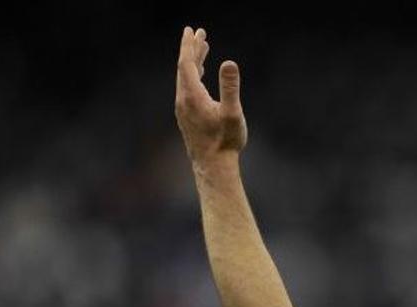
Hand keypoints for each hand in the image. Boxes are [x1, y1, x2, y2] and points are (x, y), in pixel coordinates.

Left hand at [175, 27, 247, 163]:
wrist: (213, 166)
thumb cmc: (225, 141)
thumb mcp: (232, 113)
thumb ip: (230, 87)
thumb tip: (229, 63)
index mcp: (192, 96)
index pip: (186, 63)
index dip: (190, 45)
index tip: (193, 30)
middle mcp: (183, 100)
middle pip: (184, 67)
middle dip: (191, 49)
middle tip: (198, 32)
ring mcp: (183, 108)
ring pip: (185, 78)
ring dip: (193, 61)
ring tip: (202, 48)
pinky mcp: (186, 116)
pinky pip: (187, 87)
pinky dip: (193, 75)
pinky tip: (199, 75)